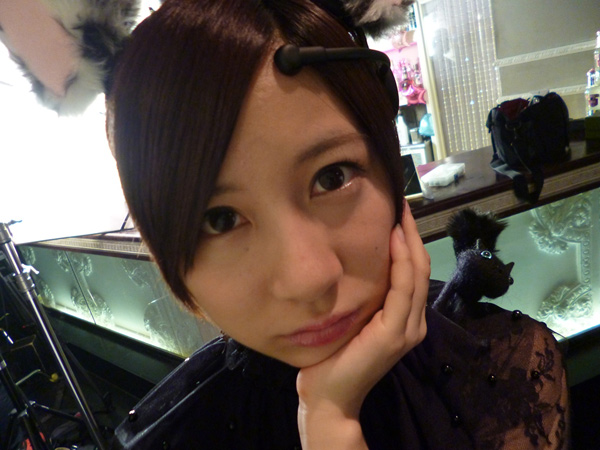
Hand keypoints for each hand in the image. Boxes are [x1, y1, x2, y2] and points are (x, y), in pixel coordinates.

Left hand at [297, 203, 429, 448]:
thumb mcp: (352, 320)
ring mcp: (407, 329)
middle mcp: (413, 322)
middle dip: (412, 233)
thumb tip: (354, 263)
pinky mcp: (394, 333)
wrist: (329, 396)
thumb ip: (364, 298)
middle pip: (420, 268)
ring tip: (400, 212)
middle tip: (401, 203)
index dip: (409, 241)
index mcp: (405, 319)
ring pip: (417, 273)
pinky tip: (394, 238)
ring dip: (409, 240)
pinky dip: (401, 261)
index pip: (413, 273)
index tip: (397, 213)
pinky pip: (403, 289)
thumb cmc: (333, 358)